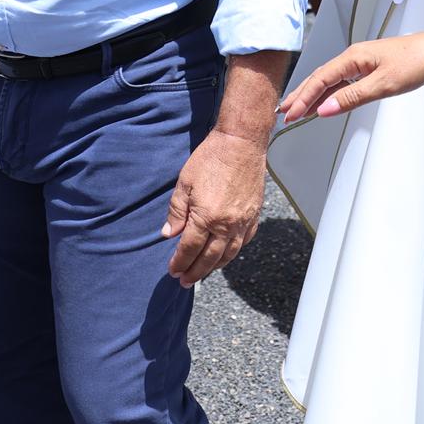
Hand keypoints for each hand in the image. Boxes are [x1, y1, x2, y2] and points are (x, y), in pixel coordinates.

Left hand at [161, 130, 268, 287]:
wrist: (241, 143)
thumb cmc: (211, 158)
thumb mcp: (184, 183)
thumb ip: (176, 211)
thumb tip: (169, 234)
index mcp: (206, 216)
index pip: (190, 248)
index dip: (179, 261)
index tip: (172, 270)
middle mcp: (227, 224)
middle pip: (209, 258)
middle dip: (195, 272)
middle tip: (184, 281)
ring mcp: (243, 221)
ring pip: (229, 254)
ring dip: (214, 267)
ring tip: (202, 273)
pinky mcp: (254, 216)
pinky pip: (244, 242)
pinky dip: (233, 252)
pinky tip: (225, 255)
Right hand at [278, 29, 423, 122]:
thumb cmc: (417, 61)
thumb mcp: (383, 84)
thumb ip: (352, 97)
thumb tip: (324, 109)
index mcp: (353, 56)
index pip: (320, 79)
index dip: (303, 98)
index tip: (290, 114)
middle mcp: (354, 57)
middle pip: (320, 78)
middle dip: (301, 96)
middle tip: (284, 112)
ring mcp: (362, 64)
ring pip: (331, 81)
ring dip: (314, 96)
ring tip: (298, 109)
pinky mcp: (372, 70)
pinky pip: (344, 83)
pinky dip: (331, 95)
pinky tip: (326, 103)